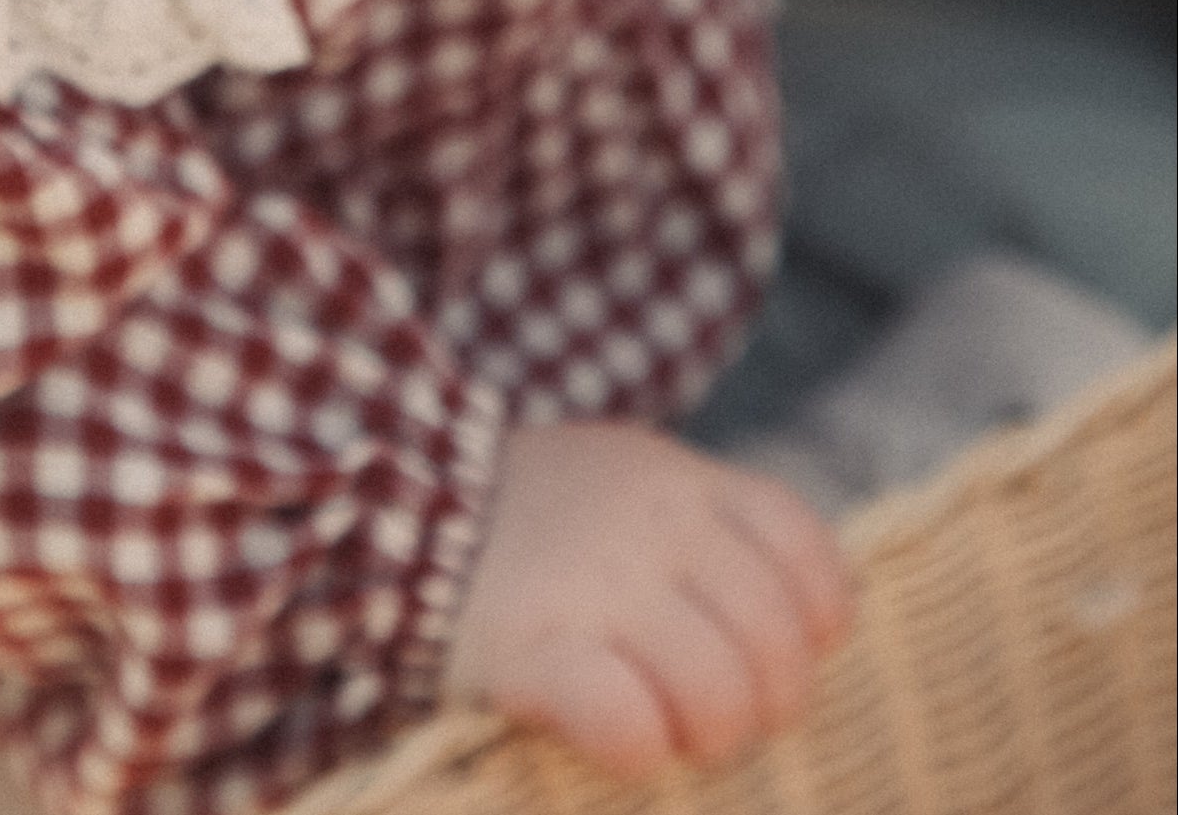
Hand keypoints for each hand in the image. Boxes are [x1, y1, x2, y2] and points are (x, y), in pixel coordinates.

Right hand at [443, 419, 854, 781]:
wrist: (403, 501)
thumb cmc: (533, 510)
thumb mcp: (626, 474)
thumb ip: (702, 522)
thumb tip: (799, 618)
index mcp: (682, 482)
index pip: (802, 545)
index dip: (817, 616)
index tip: (795, 648)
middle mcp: (655, 528)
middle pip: (773, 637)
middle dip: (770, 700)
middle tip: (731, 717)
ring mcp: (598, 589)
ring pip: (717, 688)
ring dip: (710, 731)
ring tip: (679, 735)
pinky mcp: (536, 653)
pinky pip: (624, 721)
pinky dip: (639, 746)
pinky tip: (626, 742)